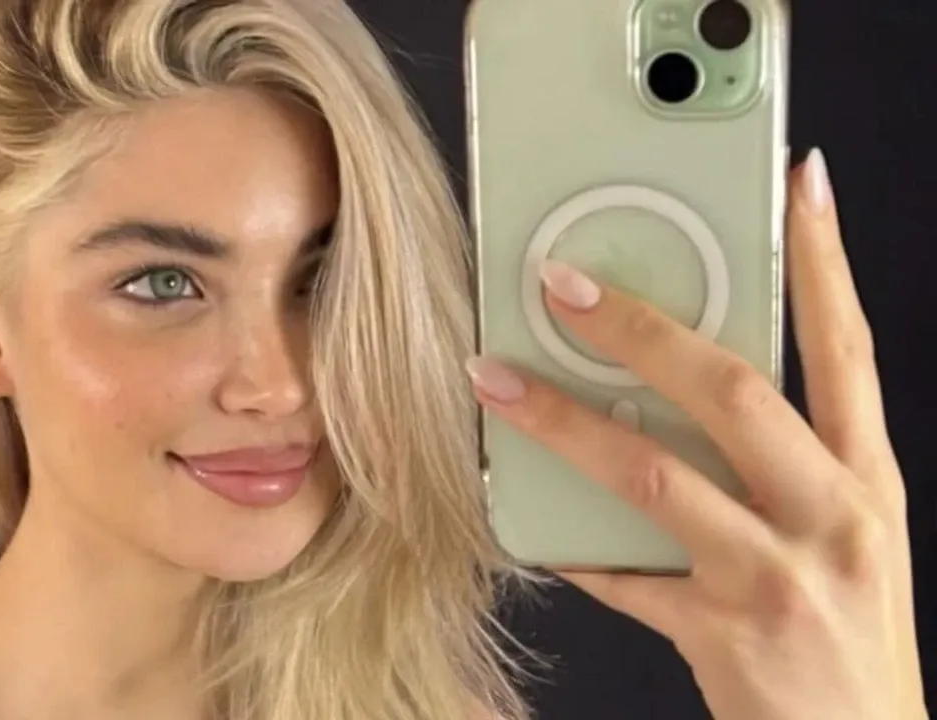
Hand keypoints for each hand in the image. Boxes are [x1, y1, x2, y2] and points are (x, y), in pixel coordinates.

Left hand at [467, 149, 925, 719]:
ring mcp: (777, 578)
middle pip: (733, 392)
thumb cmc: (844, 634)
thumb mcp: (843, 535)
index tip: (798, 182)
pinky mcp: (723, 636)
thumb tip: (679, 389)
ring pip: (654, 475)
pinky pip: (621, 576)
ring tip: (498, 380)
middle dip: (642, 328)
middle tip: (567, 282)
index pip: (848, 347)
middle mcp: (832, 517)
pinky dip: (570, 544)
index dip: (825, 259)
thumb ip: (779, 463)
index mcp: (865, 480)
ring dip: (564, 422)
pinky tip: (528, 519)